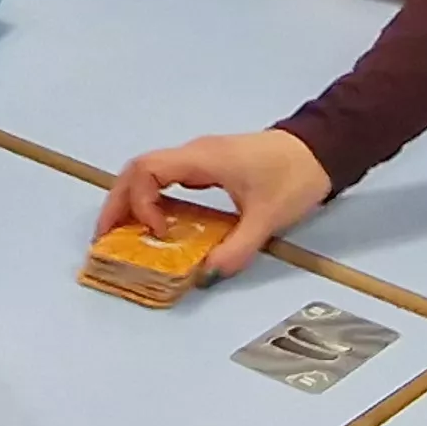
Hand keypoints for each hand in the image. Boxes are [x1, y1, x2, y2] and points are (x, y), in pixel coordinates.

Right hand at [103, 129, 331, 280]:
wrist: (321, 150)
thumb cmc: (294, 177)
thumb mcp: (268, 218)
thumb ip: (237, 248)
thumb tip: (205, 276)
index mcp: (201, 159)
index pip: (146, 171)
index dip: (141, 203)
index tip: (158, 232)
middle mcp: (194, 154)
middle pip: (137, 170)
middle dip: (118, 203)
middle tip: (105, 237)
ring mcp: (200, 158)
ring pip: (149, 172)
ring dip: (131, 200)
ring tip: (122, 233)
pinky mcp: (209, 166)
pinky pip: (167, 178)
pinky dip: (152, 199)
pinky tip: (156, 223)